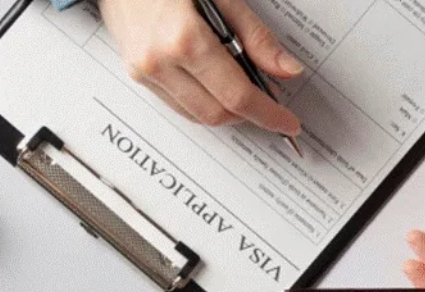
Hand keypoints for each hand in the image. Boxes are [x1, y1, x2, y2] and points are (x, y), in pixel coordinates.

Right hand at [100, 0, 302, 134]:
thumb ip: (256, 37)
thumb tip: (287, 70)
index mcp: (185, 39)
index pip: (237, 95)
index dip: (268, 113)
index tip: (287, 122)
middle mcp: (160, 62)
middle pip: (217, 113)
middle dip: (249, 115)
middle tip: (271, 104)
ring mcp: (144, 71)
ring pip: (197, 115)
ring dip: (226, 111)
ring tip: (245, 91)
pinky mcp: (137, 74)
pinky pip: (178, 105)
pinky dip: (204, 102)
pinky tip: (217, 85)